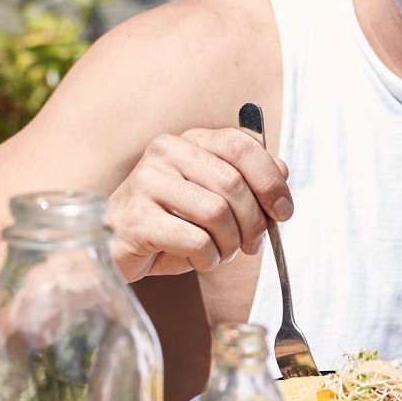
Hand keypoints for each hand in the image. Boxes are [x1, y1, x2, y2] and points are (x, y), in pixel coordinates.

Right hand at [105, 127, 291, 281]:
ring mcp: (147, 182)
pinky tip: (199, 259)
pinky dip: (208, 258)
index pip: (242, 146)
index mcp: (190, 141)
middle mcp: (166, 152)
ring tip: (220, 253)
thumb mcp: (214, 198)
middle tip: (252, 245)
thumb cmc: (171, 222)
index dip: (270, 181)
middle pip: (233, 185)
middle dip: (254, 223)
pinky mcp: (137, 218)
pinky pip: (196, 240)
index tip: (283, 212)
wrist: (117, 246)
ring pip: (217, 213)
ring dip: (229, 244)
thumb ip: (247, 182)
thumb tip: (282, 171)